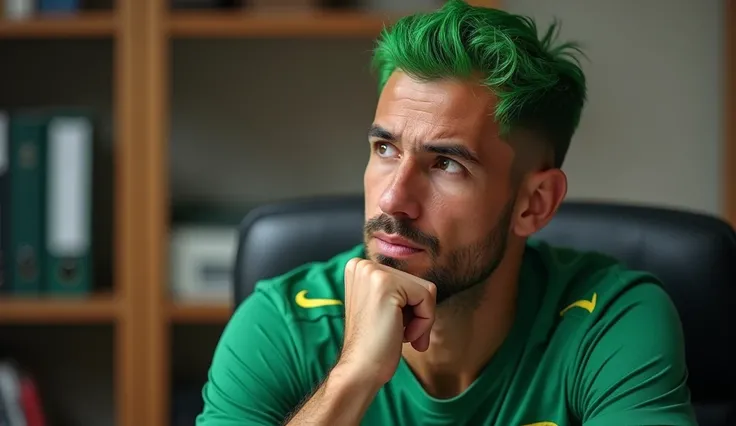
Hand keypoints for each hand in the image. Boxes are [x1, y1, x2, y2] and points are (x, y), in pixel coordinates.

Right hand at [337, 258, 436, 386]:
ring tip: (403, 336)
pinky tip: (405, 336)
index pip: (407, 280)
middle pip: (418, 283)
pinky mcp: (386, 284)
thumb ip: (399, 289)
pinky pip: (427, 297)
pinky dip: (424, 322)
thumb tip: (428, 287)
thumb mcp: (384, 306)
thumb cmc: (376, 344)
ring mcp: (372, 272)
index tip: (396, 327)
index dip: (410, 308)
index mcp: (360, 268)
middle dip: (417, 314)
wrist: (360, 369)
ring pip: (425, 290)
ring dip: (421, 319)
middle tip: (402, 335)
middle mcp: (363, 265)